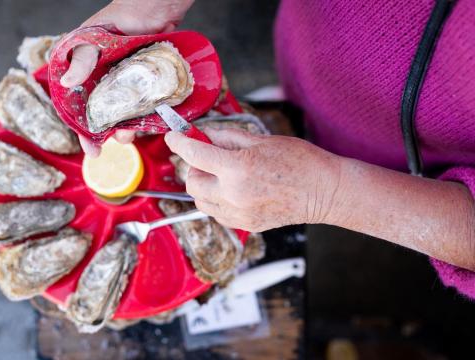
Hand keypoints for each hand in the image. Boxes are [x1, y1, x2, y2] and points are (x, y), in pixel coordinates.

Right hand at [61, 0, 193, 155]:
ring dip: (126, 128)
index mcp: (83, 70)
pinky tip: (149, 122)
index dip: (82, 130)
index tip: (91, 149)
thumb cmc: (125, 14)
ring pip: (122, 114)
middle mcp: (101, 79)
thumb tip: (65, 83)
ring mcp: (124, 82)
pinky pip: (143, 105)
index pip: (75, 106)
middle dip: (106, 134)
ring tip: (131, 135)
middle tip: (114, 145)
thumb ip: (82, 58)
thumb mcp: (96, 36)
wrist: (158, 8)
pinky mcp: (144, 82)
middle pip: (100, 115)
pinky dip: (145, 116)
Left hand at [164, 128, 342, 231]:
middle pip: (191, 182)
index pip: (194, 154)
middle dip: (194, 168)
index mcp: (237, 168)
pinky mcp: (245, 224)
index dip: (178, 143)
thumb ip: (226, 138)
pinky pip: (217, 212)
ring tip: (223, 175)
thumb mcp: (261, 140)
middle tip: (208, 158)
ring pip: (201, 201)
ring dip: (204, 185)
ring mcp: (238, 213)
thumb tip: (204, 135)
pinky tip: (234, 190)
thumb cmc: (300, 161)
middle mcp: (233, 194)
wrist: (324, 191)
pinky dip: (217, 200)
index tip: (173, 137)